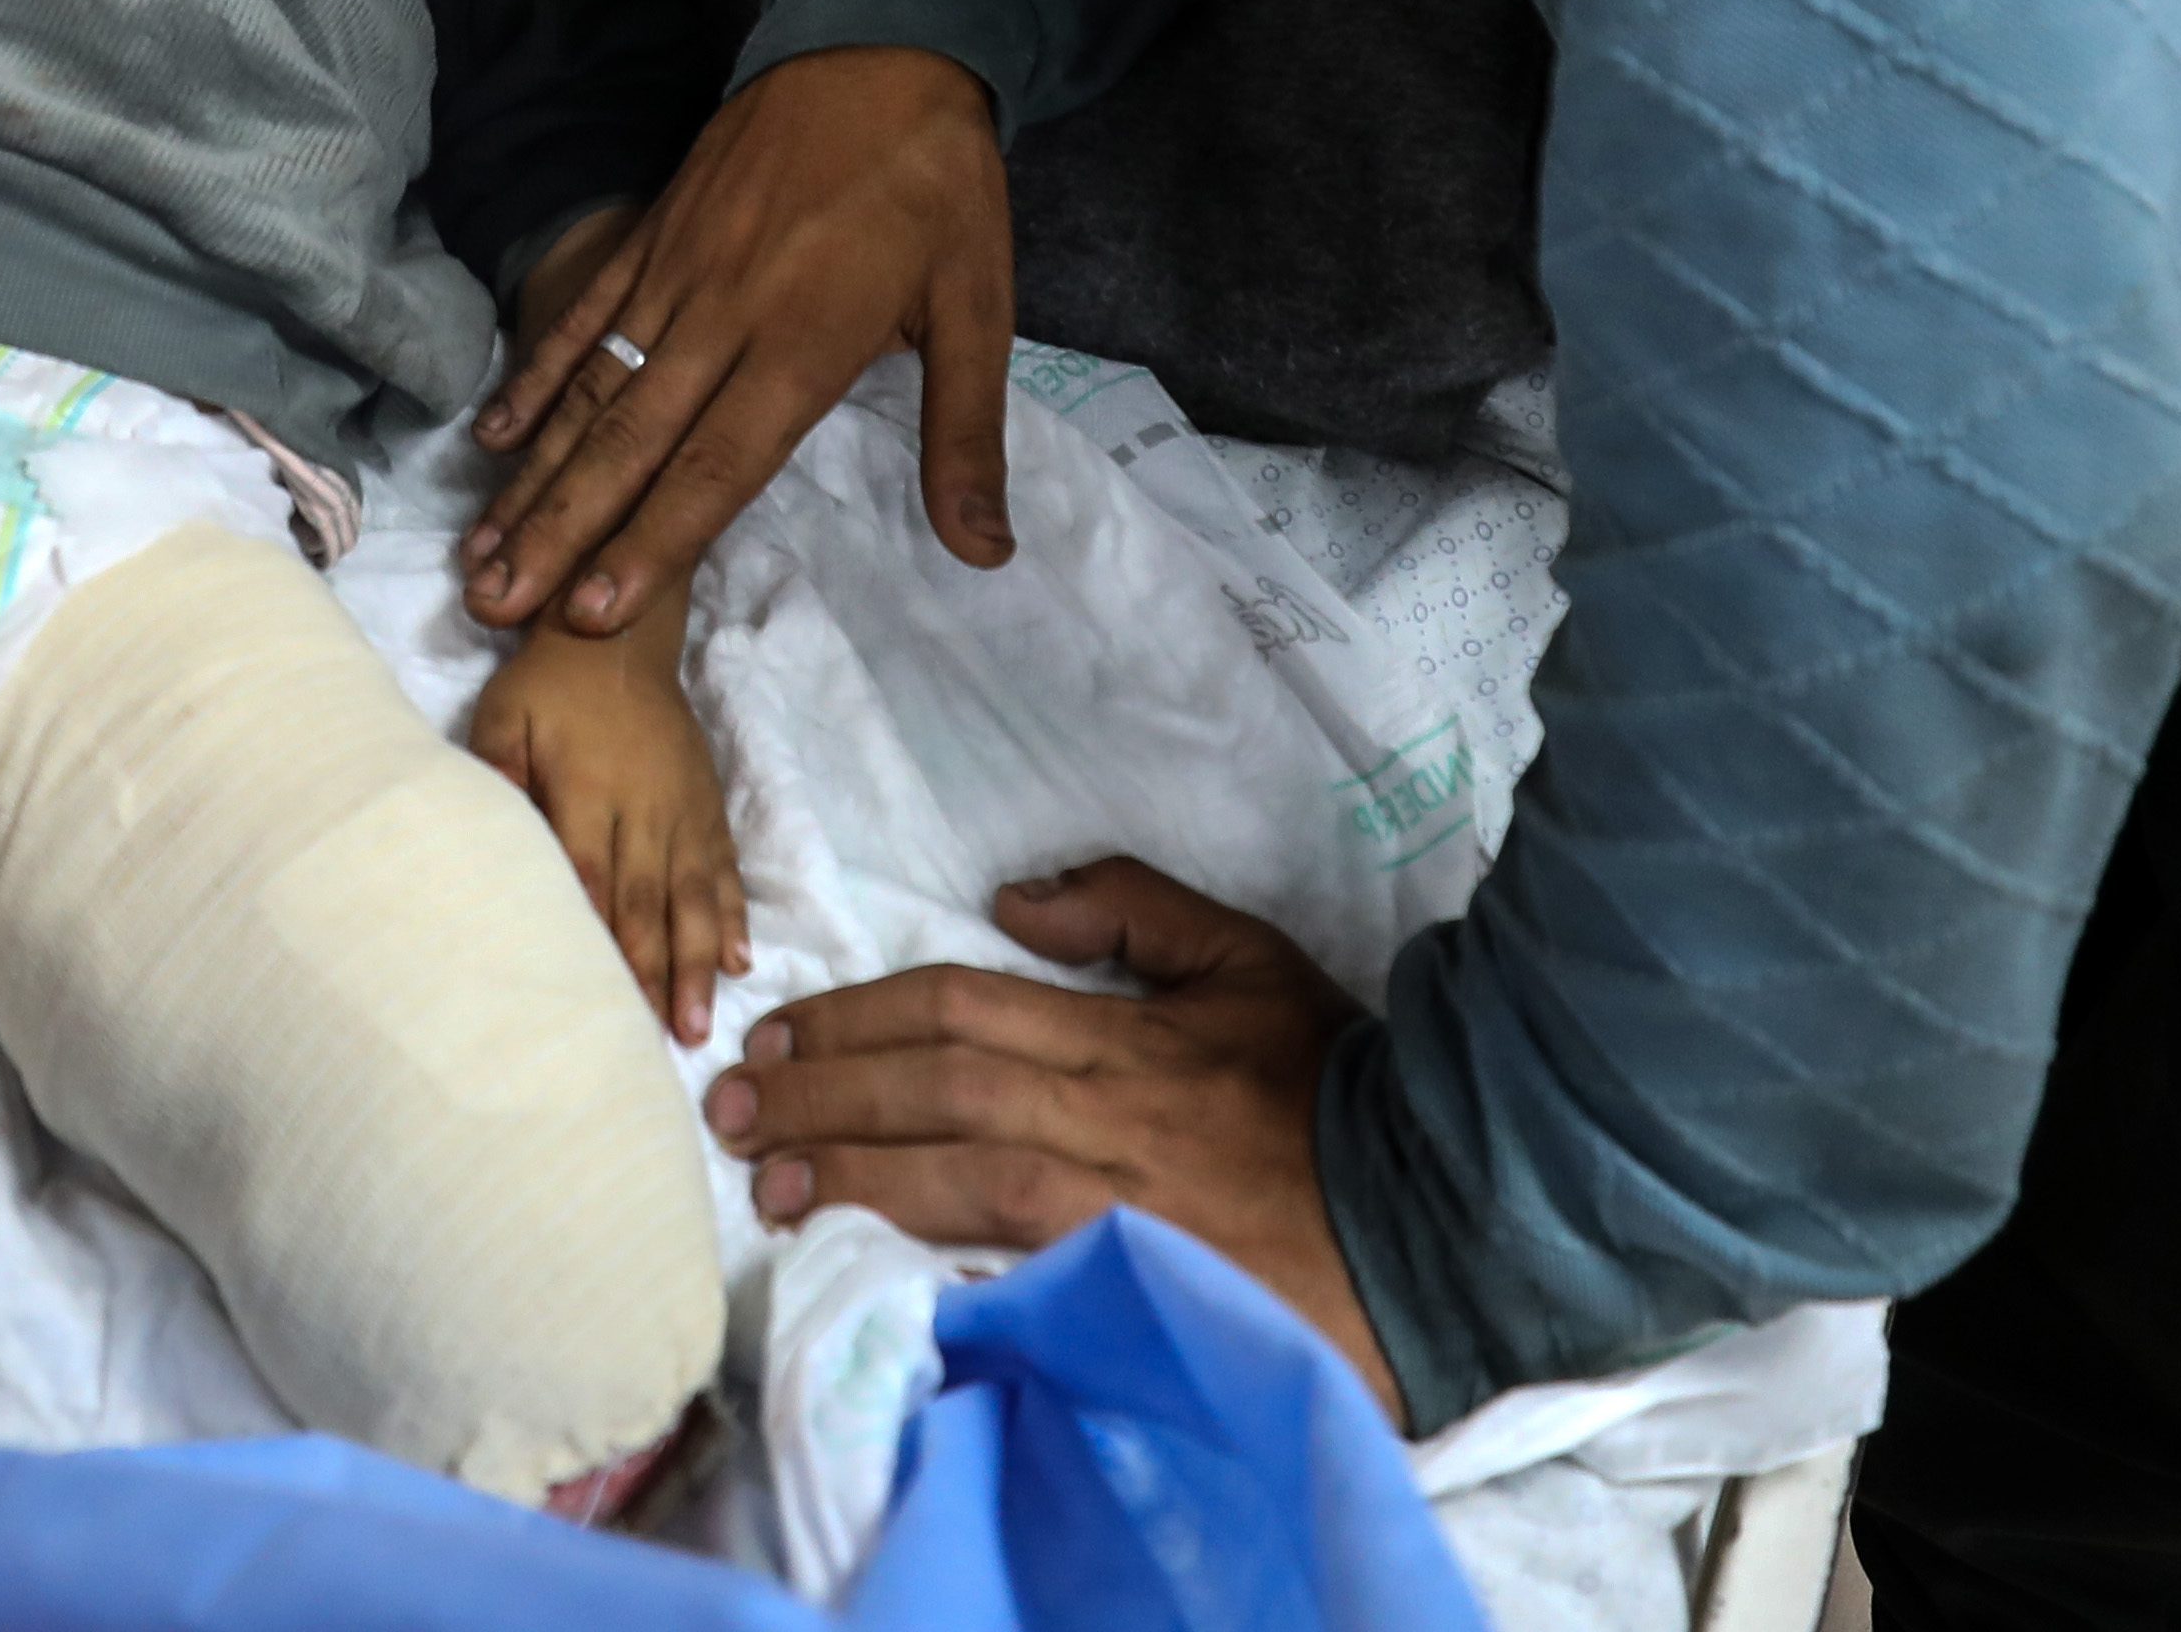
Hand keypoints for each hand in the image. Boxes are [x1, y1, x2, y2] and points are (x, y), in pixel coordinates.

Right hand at [464, 45, 1015, 638]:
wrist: (881, 45)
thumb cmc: (937, 185)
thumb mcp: (980, 304)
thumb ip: (967, 433)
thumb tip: (984, 551)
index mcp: (803, 343)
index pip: (716, 464)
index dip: (652, 540)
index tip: (594, 611)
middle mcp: (722, 317)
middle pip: (629, 442)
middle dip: (561, 531)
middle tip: (496, 604)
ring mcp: (674, 273)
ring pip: (591, 392)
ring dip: (534, 476)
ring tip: (481, 550)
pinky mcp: (652, 236)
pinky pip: (583, 318)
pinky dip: (535, 378)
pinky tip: (494, 437)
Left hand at [468, 628, 748, 1043]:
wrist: (620, 636)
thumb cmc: (545, 686)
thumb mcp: (503, 715)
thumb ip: (496, 767)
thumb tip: (489, 821)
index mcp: (589, 788)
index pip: (592, 873)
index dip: (598, 934)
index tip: (601, 996)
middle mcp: (645, 807)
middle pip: (648, 902)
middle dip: (656, 973)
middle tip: (664, 1042)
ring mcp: (684, 810)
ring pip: (693, 898)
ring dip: (698, 964)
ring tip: (701, 1024)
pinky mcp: (708, 806)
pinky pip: (726, 870)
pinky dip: (732, 918)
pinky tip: (739, 962)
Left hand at [698, 858, 1397, 1417]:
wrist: (1450, 1215)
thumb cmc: (1341, 1090)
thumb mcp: (1251, 963)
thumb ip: (1136, 909)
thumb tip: (1016, 896)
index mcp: (1126, 1034)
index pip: (959, 1009)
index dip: (856, 1018)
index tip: (776, 1033)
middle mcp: (1110, 1111)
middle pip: (937, 1084)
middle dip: (821, 1090)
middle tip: (730, 1103)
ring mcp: (1123, 1204)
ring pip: (959, 1171)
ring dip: (850, 1170)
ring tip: (764, 1178)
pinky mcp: (1143, 1284)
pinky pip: (1019, 1265)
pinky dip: (936, 1260)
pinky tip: (862, 1265)